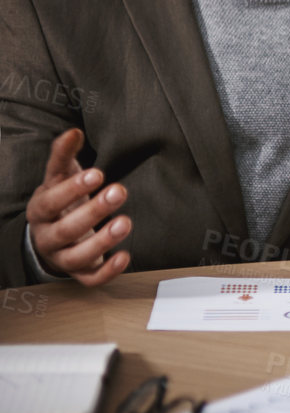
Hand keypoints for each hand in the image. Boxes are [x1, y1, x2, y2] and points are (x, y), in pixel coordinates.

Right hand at [26, 129, 131, 284]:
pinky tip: (125, 256)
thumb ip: (64, 156)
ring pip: (77, 257)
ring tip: (125, 222)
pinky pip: (90, 280)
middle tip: (119, 191)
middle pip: (66, 229)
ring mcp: (62, 258)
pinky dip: (107, 271)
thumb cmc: (60, 202)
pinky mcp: (79, 273)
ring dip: (102, 242)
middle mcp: (48, 238)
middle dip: (92, 212)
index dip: (71, 189)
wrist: (51, 236)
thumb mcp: (58, 178)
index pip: (50, 202)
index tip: (98, 173)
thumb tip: (73, 132)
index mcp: (40, 212)